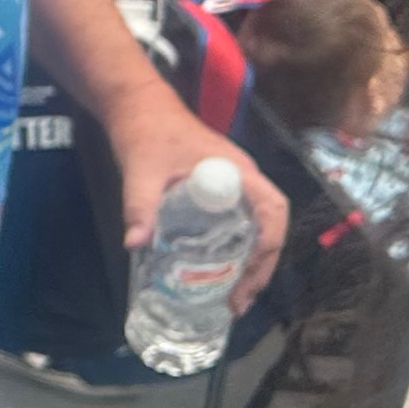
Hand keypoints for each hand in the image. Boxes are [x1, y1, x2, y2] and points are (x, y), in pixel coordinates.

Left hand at [97, 92, 286, 313]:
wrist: (138, 106)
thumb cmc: (146, 133)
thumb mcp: (141, 170)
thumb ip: (140, 205)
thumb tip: (135, 245)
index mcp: (236, 171)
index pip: (273, 209)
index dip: (269, 243)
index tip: (250, 275)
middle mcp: (244, 179)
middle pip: (270, 226)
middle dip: (261, 267)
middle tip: (239, 301)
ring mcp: (234, 185)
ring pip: (257, 228)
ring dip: (251, 263)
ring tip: (234, 298)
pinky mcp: (219, 190)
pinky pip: (240, 224)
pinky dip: (237, 251)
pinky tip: (219, 273)